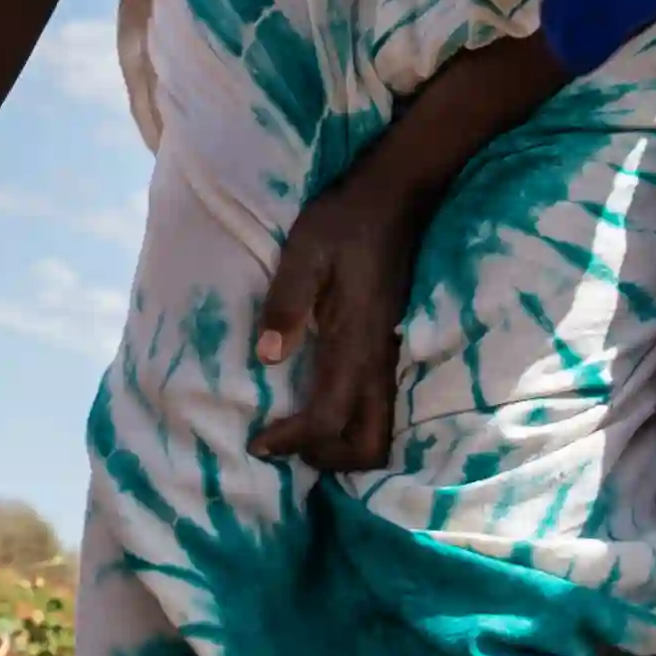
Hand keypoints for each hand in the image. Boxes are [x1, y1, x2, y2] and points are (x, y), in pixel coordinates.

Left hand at [249, 161, 424, 474]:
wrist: (397, 197)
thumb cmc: (345, 222)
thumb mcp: (305, 253)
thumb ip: (286, 304)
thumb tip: (268, 357)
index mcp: (355, 343)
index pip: (327, 416)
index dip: (291, 441)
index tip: (257, 443)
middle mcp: (379, 361)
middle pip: (369, 444)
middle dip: (328, 458)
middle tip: (287, 445)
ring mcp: (391, 357)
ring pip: (381, 431)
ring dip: (343, 445)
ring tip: (303, 434)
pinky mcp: (391, 349)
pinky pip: (381, 409)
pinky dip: (354, 425)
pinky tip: (326, 408)